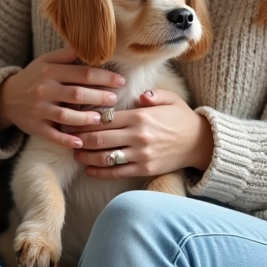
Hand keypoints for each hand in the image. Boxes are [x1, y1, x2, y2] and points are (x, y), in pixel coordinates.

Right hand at [0, 48, 125, 148]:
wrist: (7, 97)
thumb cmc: (34, 77)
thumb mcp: (46, 61)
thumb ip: (67, 55)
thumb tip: (91, 47)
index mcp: (51, 71)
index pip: (83, 73)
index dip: (104, 77)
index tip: (120, 81)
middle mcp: (45, 90)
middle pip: (77, 94)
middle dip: (99, 97)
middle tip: (115, 100)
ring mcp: (39, 110)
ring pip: (66, 116)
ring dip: (85, 119)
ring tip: (100, 119)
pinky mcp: (35, 127)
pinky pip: (53, 135)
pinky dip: (66, 140)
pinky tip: (81, 142)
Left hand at [67, 88, 214, 177]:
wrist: (200, 143)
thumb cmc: (181, 117)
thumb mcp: (169, 98)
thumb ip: (151, 94)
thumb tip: (137, 95)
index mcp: (141, 115)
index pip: (105, 118)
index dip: (86, 119)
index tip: (72, 118)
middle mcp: (138, 136)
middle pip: (100, 138)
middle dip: (80, 137)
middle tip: (66, 136)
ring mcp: (141, 154)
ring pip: (105, 157)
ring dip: (86, 156)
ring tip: (75, 153)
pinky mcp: (144, 169)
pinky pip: (116, 172)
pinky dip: (99, 171)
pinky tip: (89, 168)